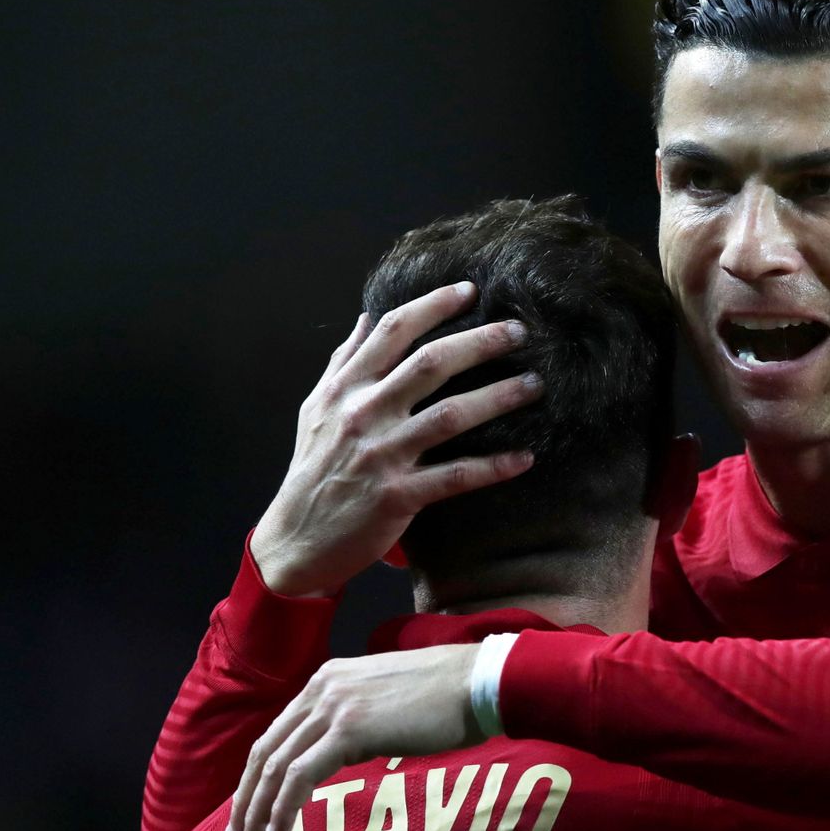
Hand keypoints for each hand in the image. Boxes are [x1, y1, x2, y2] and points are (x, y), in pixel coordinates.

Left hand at [222, 642, 483, 830]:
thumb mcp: (383, 700)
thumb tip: (335, 755)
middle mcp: (322, 688)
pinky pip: (301, 774)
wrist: (474, 682)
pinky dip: (284, 805)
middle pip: (267, 749)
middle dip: (247, 797)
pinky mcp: (349, 729)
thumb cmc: (442, 695)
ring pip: (277, 765)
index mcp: (327, 678)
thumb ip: (353, 720)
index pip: (278, 732)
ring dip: (258, 810)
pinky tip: (279, 830)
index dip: (258, 775)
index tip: (250, 808)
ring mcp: (333, 706)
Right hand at [252, 281, 541, 596]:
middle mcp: (363, 414)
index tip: (470, 290)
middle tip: (518, 331)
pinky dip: (492, 467)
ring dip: (497, 397)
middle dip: (478, 342)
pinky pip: (454, 476)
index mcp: (345, 389)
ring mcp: (381, 455)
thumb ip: (344, 361)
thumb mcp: (317, 409)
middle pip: (429, 364)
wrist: (296, 540)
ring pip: (449, 416)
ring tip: (533, 385)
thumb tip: (365, 317)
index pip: (391, 332)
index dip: (432, 306)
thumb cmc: (313, 469)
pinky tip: (525, 458)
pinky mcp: (397, 496)